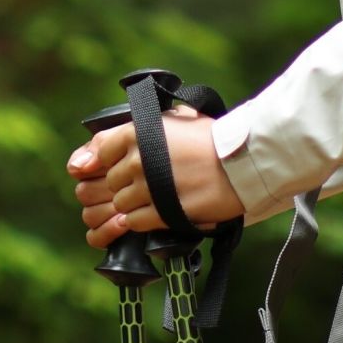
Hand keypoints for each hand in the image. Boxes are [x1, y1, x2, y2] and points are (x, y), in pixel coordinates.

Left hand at [67, 109, 242, 248]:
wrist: (242, 164)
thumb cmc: (213, 139)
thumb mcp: (177, 119)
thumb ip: (147, 125)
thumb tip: (122, 133)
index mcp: (137, 133)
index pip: (100, 150)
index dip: (104, 161)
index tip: (113, 167)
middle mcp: (137, 160)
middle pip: (109, 182)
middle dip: (121, 186)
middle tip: (142, 185)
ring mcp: (148, 188)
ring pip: (120, 204)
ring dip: (132, 205)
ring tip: (153, 200)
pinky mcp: (161, 212)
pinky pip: (134, 222)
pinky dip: (141, 221)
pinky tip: (156, 212)